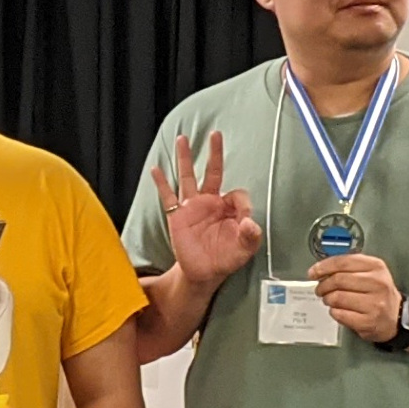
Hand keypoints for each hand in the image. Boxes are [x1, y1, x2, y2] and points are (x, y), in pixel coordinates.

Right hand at [148, 131, 261, 284]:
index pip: (237, 194)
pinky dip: (162, 183)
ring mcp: (193, 207)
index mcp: (229, 208)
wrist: (204, 273)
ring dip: (186, 158)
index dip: (242, 203)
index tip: (243, 219)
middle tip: (216, 134)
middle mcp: (211, 202)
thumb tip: (250, 223)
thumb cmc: (225, 258)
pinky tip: (156, 170)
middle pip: (213, 171)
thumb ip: (251, 236)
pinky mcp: (177, 216)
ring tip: (182, 139)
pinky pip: (168, 196)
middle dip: (215, 153)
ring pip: (188, 176)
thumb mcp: (244, 249)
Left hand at [310, 253, 404, 343]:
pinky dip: (334, 312)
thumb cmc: (378, 293)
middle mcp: (377, 283)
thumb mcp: (371, 272)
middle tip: (320, 289)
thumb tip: (321, 269)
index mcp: (376, 267)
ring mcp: (374, 304)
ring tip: (329, 300)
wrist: (396, 316)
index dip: (323, 267)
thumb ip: (349, 267)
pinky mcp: (368, 321)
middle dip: (323, 285)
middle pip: (338, 280)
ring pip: (337, 298)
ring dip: (327, 299)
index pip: (343, 262)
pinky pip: (340, 314)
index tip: (313, 272)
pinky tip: (338, 310)